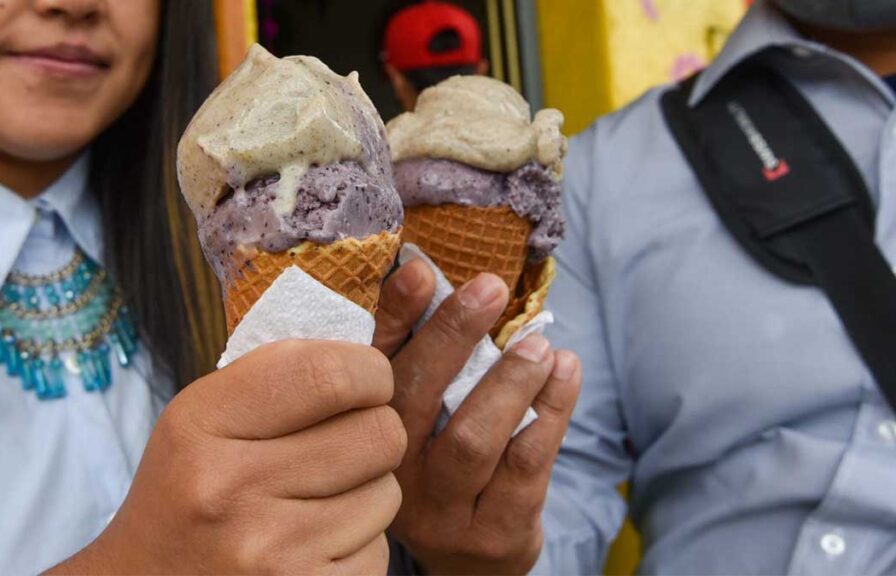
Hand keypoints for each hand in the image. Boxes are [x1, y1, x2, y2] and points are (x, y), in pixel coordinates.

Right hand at [48, 340, 405, 574]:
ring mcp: (270, 552)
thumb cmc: (186, 494)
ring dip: (368, 492)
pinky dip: (360, 546)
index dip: (369, 372)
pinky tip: (316, 546)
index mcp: (203, 425)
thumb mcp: (201, 421)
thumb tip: (368, 358)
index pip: (329, 373)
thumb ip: (277, 378)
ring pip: (387, 493)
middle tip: (345, 443)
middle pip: (378, 433)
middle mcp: (233, 488)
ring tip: (318, 501)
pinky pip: (380, 552)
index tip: (366, 382)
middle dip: (374, 432)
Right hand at [374, 260, 580, 574]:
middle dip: (454, 336)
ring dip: (510, 382)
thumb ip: (415, 348)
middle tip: (491, 289)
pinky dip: (550, 412)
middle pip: (417, 397)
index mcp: (363, 432)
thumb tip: (421, 270)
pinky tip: (564, 374)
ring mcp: (441, 512)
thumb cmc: (442, 462)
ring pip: (473, 439)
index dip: (395, 317)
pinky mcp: (493, 533)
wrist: (468, 562)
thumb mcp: (419, 413)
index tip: (419, 272)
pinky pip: (526, 467)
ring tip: (540, 345)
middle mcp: (389, 475)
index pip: (373, 366)